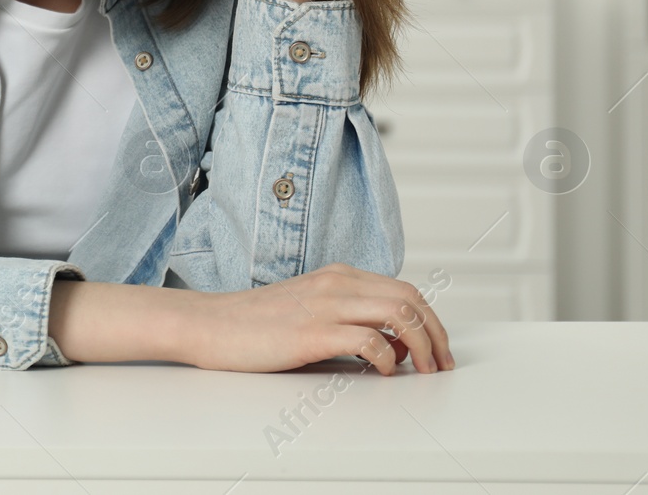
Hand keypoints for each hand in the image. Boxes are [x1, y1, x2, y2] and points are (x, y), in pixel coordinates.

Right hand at [178, 263, 453, 374]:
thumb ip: (345, 316)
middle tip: (440, 364)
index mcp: (337, 276)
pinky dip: (389, 358)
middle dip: (436, 334)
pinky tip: (383, 371)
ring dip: (422, 346)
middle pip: (410, 299)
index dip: (430, 321)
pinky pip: (370, 341)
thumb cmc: (251, 323)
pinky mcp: (312, 332)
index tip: (437, 349)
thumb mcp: (307, 308)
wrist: (208, 324)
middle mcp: (337, 284)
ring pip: (399, 314)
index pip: (404, 290)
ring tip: (422, 370)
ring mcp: (325, 305)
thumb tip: (390, 343)